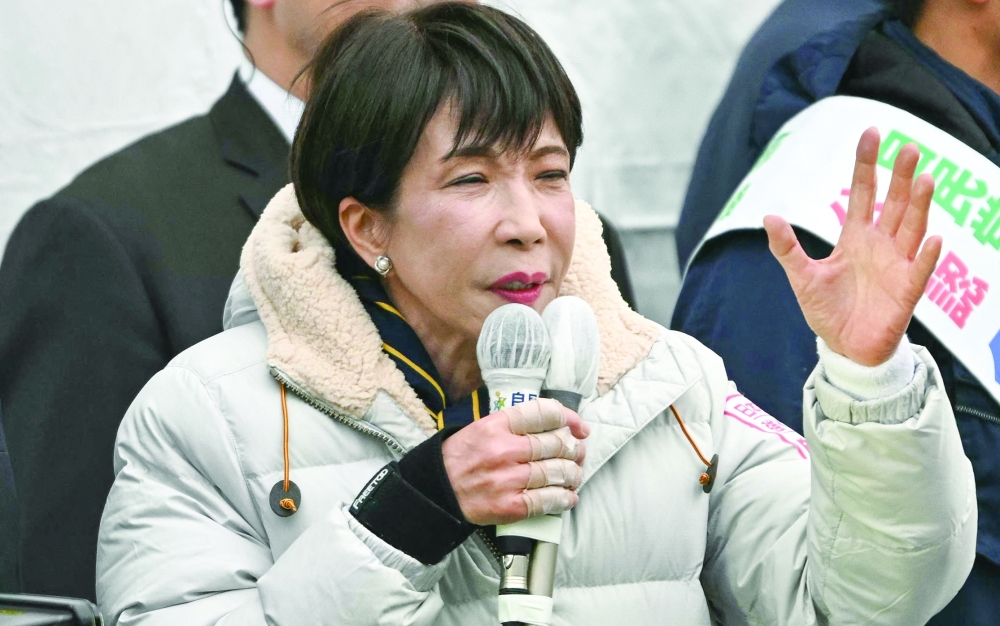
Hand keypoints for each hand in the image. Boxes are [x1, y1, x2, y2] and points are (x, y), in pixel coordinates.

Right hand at [441, 398, 588, 525]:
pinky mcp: (511, 506)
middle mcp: (504, 449)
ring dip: (573, 474)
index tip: (579, 428)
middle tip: (577, 454)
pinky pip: (549, 500)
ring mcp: (508, 479)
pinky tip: (568, 496)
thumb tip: (557, 427)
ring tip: (573, 475)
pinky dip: (564, 498)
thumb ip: (517, 425)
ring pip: (557, 472)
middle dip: (573, 449)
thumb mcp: (483, 428)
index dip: (569, 418)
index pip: (544, 413)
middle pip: (556, 444)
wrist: (436, 491)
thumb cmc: (462, 457)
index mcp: (497, 425)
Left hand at [764, 128, 941, 365]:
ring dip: (920, 207)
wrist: (844, 348)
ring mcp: (897, 266)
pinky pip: (919, 272)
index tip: (872, 132)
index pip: (863, 192)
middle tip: (909, 148)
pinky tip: (934, 239)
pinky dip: (926, 257)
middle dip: (901, 177)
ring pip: (912, 229)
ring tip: (926, 179)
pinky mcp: (906, 293)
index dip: (867, 164)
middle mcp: (881, 245)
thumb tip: (768, 216)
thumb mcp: (801, 276)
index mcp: (855, 237)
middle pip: (895, 204)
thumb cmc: (827, 310)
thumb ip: (786, 248)